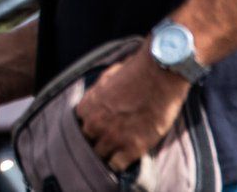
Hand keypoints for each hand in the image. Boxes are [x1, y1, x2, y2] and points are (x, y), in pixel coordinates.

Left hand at [73, 48, 189, 172]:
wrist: (158, 74)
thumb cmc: (134, 71)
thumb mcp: (106, 78)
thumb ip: (97, 95)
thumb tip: (96, 101)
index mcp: (87, 107)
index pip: (78, 126)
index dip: (89, 129)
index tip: (97, 130)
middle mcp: (95, 124)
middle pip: (87, 144)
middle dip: (96, 143)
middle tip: (108, 141)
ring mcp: (113, 138)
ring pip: (100, 157)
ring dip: (108, 155)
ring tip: (117, 151)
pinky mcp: (133, 148)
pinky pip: (117, 166)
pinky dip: (120, 164)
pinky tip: (126, 158)